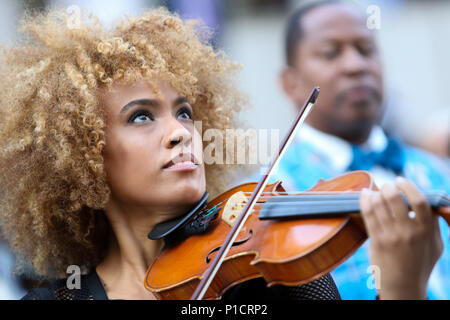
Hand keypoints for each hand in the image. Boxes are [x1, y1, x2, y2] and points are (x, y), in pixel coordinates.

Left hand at [359, 177, 442, 299]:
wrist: (403, 286)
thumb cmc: (420, 263)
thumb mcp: (435, 244)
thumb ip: (433, 223)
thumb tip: (429, 202)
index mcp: (426, 230)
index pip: (419, 201)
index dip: (408, 186)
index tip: (400, 180)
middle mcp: (409, 232)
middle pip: (395, 198)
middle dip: (388, 187)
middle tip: (386, 185)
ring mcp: (391, 236)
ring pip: (379, 204)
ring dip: (375, 193)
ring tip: (375, 191)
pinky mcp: (377, 240)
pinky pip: (368, 214)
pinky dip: (365, 200)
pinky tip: (365, 194)